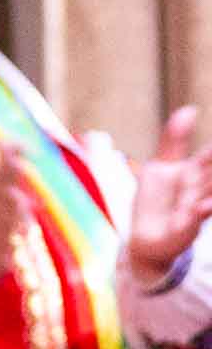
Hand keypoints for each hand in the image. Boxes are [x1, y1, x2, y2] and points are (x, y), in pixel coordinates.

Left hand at [125, 106, 211, 285]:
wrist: (144, 239)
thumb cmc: (156, 200)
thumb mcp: (162, 165)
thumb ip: (175, 140)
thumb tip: (190, 109)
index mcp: (196, 172)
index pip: (210, 155)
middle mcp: (200, 189)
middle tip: (211, 156)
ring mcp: (195, 208)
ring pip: (209, 192)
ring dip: (211, 185)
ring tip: (208, 179)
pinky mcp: (186, 227)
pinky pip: (196, 218)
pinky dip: (200, 211)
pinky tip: (200, 206)